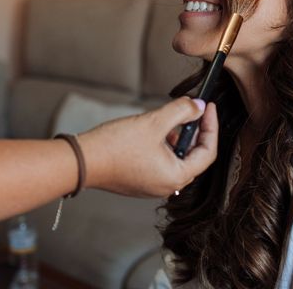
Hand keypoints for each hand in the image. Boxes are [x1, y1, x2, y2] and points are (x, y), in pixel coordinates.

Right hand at [78, 97, 217, 196]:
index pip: (207, 152)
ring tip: (170, 121)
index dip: (211, 126)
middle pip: (194, 157)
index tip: (208, 107)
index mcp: (176, 177)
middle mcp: (168, 187)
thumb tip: (199, 105)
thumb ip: (181, 111)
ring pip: (177, 160)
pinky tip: (154, 133)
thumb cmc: (116, 145)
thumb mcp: (154, 122)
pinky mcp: (141, 182)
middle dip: (195, 132)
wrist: (82, 161)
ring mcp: (153, 187)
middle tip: (192, 110)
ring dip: (179, 139)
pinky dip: (165, 147)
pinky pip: (162, 164)